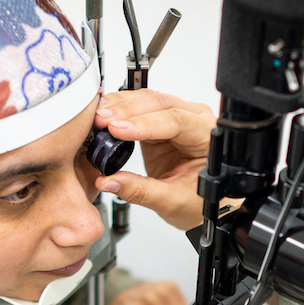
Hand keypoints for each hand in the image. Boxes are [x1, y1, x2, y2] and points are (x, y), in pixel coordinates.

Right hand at [94, 90, 216, 230]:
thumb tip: (108, 182)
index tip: (117, 129)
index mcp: (206, 137)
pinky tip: (103, 114)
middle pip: (160, 104)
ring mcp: (177, 117)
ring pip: (147, 100)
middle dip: (127, 110)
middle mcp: (195, 120)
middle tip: (100, 120)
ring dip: (120, 106)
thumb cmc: (199, 201)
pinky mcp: (159, 122)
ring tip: (97, 117)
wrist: (202, 203)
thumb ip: (140, 191)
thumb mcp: (171, 201)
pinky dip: (119, 110)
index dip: (144, 124)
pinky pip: (138, 108)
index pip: (176, 121)